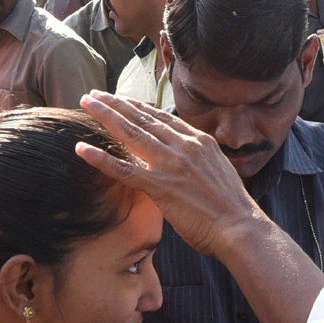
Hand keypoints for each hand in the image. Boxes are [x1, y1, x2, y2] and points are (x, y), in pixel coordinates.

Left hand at [77, 91, 260, 255]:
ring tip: (86, 104)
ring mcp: (171, 165)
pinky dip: (101, 158)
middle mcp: (184, 146)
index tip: (122, 99)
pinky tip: (82, 149)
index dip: (138, 106)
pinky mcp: (160, 187)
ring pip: (131, 133)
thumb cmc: (232, 207)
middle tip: (95, 94)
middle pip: (142, 118)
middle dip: (116, 103)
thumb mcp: (219, 170)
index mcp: (199, 141)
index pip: (162, 117)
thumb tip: (187, 159)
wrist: (240, 228)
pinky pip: (123, 169)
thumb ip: (199, 159)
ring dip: (105, 116)